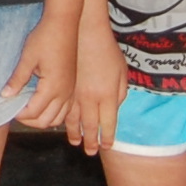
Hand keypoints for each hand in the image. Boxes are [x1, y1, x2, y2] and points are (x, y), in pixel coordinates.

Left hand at [10, 12, 79, 132]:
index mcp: (52, 88)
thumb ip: (17, 79)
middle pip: (46, 121)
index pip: (33, 113)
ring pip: (57, 119)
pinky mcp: (72, 86)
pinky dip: (53, 113)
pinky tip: (41, 104)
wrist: (64, 23)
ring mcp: (70, 91)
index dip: (18, 114)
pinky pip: (65, 110)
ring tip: (26, 109)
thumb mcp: (27, 58)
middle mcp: (64, 93)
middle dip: (29, 121)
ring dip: (41, 119)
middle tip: (15, 110)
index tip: (7, 106)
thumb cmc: (45, 38)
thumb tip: (4, 96)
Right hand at [67, 21, 126, 155]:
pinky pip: (64, 107)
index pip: (108, 123)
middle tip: (90, 152)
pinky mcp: (64, 86)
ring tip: (74, 142)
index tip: (106, 146)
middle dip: (90, 141)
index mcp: (108, 95)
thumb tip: (115, 107)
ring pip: (74, 119)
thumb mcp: (122, 72)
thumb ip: (120, 93)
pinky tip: (64, 124)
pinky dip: (64, 118)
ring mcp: (75, 93)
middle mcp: (90, 98)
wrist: (84, 33)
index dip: (107, 137)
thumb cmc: (107, 50)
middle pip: (90, 125)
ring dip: (74, 132)